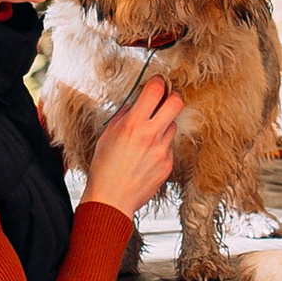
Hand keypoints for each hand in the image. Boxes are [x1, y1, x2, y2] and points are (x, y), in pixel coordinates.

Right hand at [85, 77, 183, 217]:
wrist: (112, 199)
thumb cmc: (104, 169)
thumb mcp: (107, 135)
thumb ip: (124, 116)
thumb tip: (136, 102)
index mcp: (133, 125)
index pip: (155, 91)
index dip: (158, 82)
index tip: (157, 82)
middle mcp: (151, 135)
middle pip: (177, 103)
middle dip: (173, 97)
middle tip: (166, 99)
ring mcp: (162, 151)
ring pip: (173, 126)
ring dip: (164, 125)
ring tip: (148, 135)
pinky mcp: (168, 164)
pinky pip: (169, 147)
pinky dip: (161, 146)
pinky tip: (147, 155)